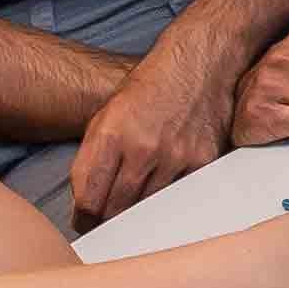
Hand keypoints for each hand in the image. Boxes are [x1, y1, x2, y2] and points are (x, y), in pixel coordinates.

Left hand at [70, 44, 239, 225]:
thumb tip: (85, 203)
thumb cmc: (149, 88)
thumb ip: (92, 158)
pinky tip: (166, 191)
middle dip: (109, 222)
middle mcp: (142, 147)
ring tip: (135, 207)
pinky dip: (170, 201)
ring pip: (149, 210)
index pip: (89, 199)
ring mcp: (175, 156)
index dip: (84, 220)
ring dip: (140, 214)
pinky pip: (179, 198)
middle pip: (118, 211)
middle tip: (108, 224)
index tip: (85, 224)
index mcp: (111, 134)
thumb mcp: (107, 115)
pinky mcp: (203, 162)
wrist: (198, 63)